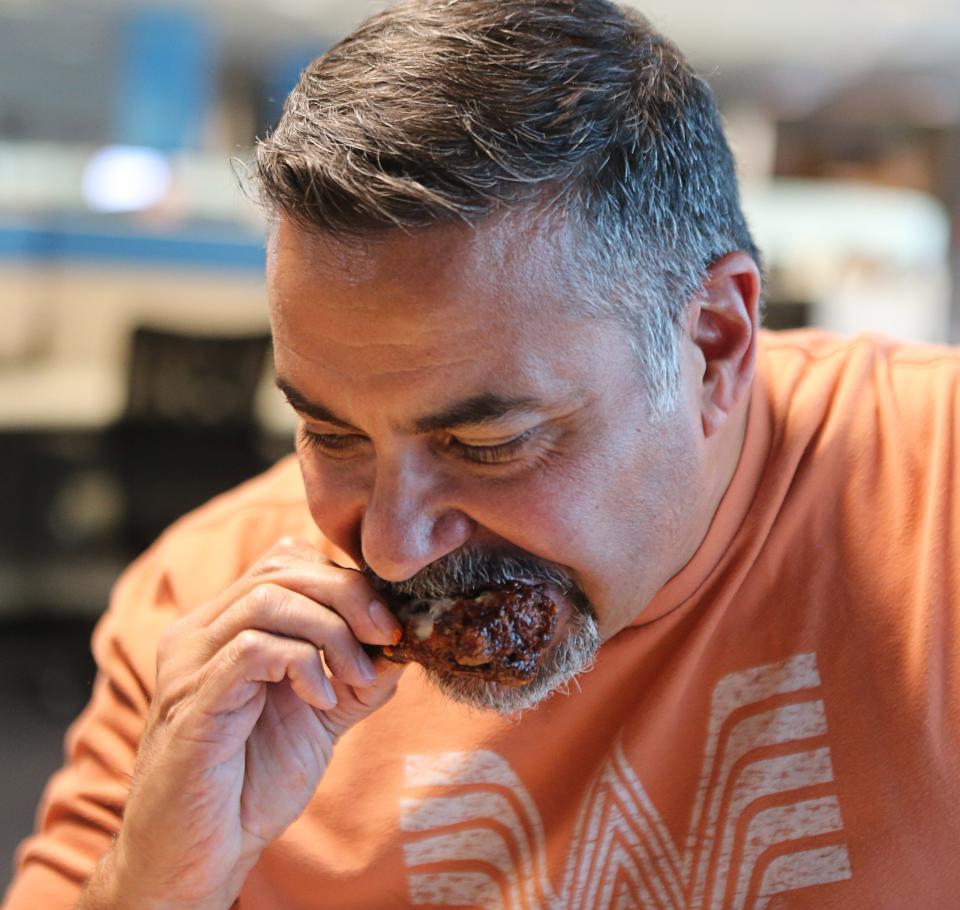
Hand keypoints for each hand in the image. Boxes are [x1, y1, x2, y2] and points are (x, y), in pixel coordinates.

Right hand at [103, 537, 403, 909]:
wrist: (198, 858)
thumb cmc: (251, 785)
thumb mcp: (321, 719)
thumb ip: (358, 678)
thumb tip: (405, 642)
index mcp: (225, 625)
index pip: (286, 561)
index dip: (343, 578)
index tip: (386, 621)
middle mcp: (200, 632)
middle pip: (281, 567)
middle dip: (348, 594)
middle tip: (386, 635)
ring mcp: (189, 663)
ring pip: (268, 598)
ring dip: (331, 630)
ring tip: (354, 676)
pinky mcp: (191, 702)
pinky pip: (252, 648)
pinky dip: (301, 663)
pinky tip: (320, 701)